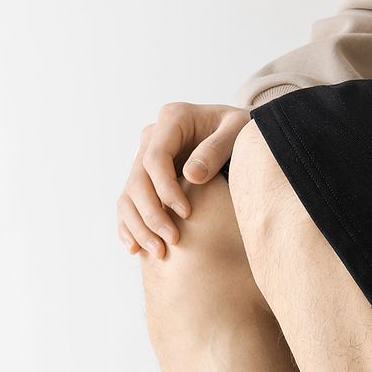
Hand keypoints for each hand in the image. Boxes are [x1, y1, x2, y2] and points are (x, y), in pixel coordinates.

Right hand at [116, 102, 250, 259]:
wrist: (239, 135)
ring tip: (159, 252)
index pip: (156, 158)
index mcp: (173, 119)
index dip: (166, 189)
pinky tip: (136, 249)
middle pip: (138, 180)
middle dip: (152, 214)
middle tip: (173, 240)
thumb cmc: (242, 131)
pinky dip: (129, 226)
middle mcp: (154, 137)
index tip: (187, 214)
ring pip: (129, 194)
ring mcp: (146, 157)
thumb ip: (217, 148)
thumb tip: (191, 175)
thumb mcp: (238, 131)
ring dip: (139, 226)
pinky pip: (129, 203)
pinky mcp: (147, 177)